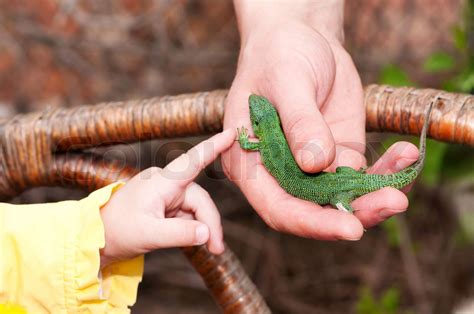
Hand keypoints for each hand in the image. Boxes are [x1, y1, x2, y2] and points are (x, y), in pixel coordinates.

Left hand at [100, 129, 234, 266]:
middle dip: (210, 223)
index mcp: (162, 182)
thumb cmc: (117, 230)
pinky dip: (194, 228)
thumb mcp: (149, 235)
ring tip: (211, 249)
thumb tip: (207, 233)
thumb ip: (180, 234)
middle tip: (216, 249)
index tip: (232, 133)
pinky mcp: (167, 205)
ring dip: (204, 229)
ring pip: (197, 209)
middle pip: (200, 200)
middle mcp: (167, 184)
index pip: (192, 161)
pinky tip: (195, 242)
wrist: (96, 237)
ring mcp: (167, 194)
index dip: (214, 147)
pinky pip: (188, 215)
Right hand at [223, 1, 416, 239]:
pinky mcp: (338, 155)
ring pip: (342, 197)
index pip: (276, 206)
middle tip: (392, 202)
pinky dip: (386, 170)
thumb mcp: (286, 81)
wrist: (301, 40)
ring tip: (401, 187)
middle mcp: (279, 172)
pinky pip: (363, 173)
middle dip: (353, 212)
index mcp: (250, 162)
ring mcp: (310, 167)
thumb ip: (298, 121)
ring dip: (375, 196)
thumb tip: (315, 164)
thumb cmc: (278, 56)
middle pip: (313, 209)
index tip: (349, 228)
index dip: (310, 222)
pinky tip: (405, 154)